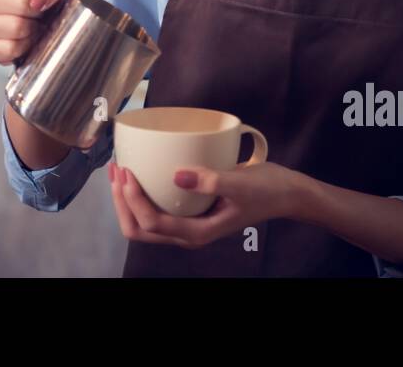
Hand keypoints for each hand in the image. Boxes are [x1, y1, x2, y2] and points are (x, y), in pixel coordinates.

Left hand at [108, 160, 305, 248]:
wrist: (285, 193)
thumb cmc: (265, 190)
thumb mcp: (240, 183)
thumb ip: (210, 181)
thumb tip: (176, 175)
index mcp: (197, 232)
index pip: (152, 224)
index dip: (133, 201)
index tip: (127, 172)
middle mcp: (188, 233)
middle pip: (140, 229)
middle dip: (121, 203)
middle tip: (117, 169)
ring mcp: (187, 223)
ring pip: (144, 222)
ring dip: (126, 200)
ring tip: (119, 170)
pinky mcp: (189, 211)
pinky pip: (155, 209)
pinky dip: (140, 195)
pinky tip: (139, 172)